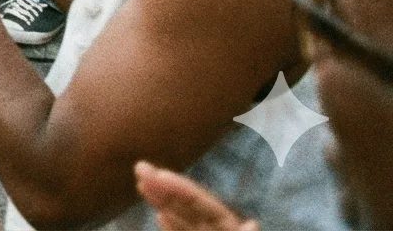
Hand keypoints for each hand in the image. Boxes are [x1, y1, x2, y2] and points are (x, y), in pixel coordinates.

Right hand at [134, 163, 259, 230]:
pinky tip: (159, 214)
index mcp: (233, 227)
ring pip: (182, 219)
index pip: (206, 203)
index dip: (183, 188)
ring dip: (162, 201)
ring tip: (141, 183)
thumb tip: (252, 222)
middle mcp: (218, 230)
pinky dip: (170, 225)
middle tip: (140, 167)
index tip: (160, 174)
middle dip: (164, 187)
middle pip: (190, 207)